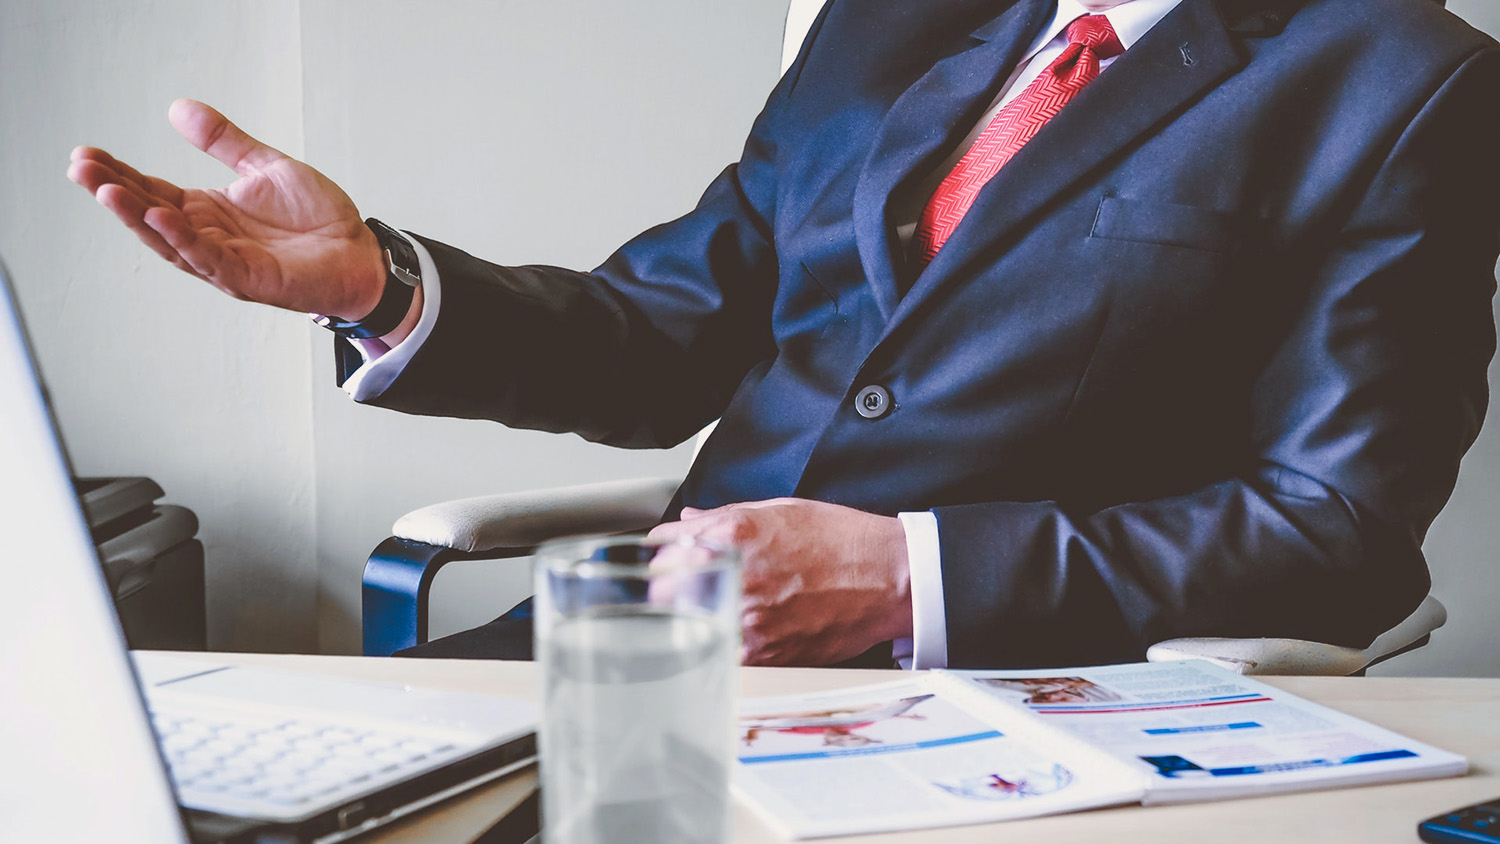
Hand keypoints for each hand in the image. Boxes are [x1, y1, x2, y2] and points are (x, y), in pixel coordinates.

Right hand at [67, 99, 385, 319]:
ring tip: (107, 191)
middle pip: (150, 216)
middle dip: (115, 194)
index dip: (119, 174)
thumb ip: (224, 142)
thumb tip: (179, 109)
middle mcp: (209, 238)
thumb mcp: (266, 167)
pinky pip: (210, 259)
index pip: (152, 191)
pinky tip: (163, 217)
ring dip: (138, 218)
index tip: (86, 155)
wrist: (360, 253)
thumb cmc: (318, 219)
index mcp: (208, 212)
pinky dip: (185, 240)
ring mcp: (226, 262)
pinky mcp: (250, 279)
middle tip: (81, 169)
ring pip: (171, 241)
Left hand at [649, 498, 912, 666]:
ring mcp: (749, 619)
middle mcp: (737, 576)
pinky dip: (720, 644)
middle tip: (675, 588)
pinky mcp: (766, 653)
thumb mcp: (782, 510)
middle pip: (664, 591)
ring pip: (687, 627)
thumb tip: (690, 521)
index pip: (666, 546)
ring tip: (708, 611)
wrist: (889, 578)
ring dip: (690, 620)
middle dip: (665, 588)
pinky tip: (734, 632)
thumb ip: (725, 516)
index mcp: (735, 535)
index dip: (661, 552)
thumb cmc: (843, 541)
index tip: (663, 557)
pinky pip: (721, 652)